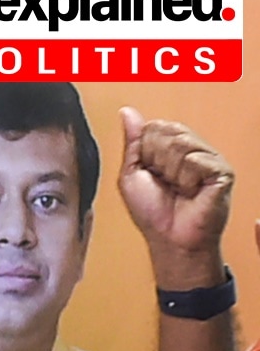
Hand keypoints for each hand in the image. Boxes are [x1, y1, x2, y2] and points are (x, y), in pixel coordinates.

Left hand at [118, 107, 233, 256]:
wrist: (170, 238)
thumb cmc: (152, 212)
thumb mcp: (131, 174)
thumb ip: (132, 142)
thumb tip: (127, 112)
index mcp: (170, 148)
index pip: (154, 126)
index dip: (145, 151)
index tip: (150, 172)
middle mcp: (191, 149)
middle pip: (168, 130)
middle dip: (157, 160)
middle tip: (164, 181)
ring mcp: (209, 158)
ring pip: (181, 143)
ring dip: (171, 171)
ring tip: (178, 187)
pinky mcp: (222, 171)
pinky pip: (196, 160)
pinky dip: (187, 179)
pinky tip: (192, 191)